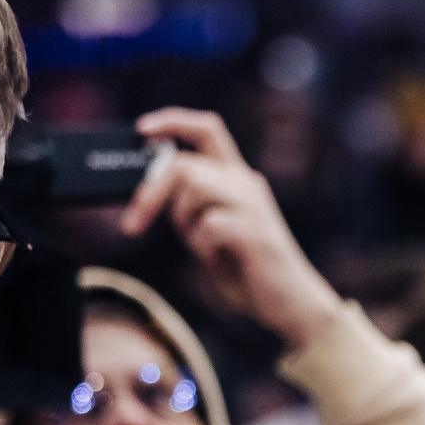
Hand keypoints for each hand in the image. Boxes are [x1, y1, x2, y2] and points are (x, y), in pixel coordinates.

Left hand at [119, 108, 344, 347]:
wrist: (291, 304)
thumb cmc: (246, 270)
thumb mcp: (209, 232)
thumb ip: (189, 209)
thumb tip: (148, 193)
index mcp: (237, 178)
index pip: (207, 128)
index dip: (172, 121)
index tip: (141, 130)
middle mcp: (246, 184)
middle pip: (185, 163)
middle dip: (150, 192)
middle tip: (132, 224)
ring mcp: (252, 206)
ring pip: (195, 186)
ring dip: (182, 220)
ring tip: (198, 246)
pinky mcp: (255, 233)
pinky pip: (209, 225)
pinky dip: (202, 246)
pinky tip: (219, 259)